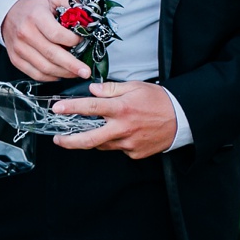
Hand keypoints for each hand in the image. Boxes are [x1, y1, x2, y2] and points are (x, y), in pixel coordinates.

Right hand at [1, 0, 91, 81]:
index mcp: (35, 16)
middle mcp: (25, 33)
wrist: (9, 13)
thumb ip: (71, 1)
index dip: (72, 40)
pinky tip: (60, 74)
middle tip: (86, 71)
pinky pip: (35, 74)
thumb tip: (88, 15)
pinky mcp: (16, 59)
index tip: (82, 41)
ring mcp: (19, 48)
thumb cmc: (33, 7)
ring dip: (63, 73)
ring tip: (76, 73)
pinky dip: (50, 77)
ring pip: (44, 67)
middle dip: (72, 65)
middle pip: (52, 54)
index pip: (56, 34)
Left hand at [50, 80, 177, 158]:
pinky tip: (120, 133)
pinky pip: (118, 149)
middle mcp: (123, 128)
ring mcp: (129, 143)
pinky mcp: (135, 153)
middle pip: (89, 139)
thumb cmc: (159, 100)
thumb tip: (93, 90)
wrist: (181, 118)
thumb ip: (111, 89)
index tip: (57, 108)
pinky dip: (114, 142)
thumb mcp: (135, 87)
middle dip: (70, 141)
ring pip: (103, 144)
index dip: (71, 108)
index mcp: (121, 108)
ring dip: (93, 139)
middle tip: (58, 139)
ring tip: (89, 132)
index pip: (90, 107)